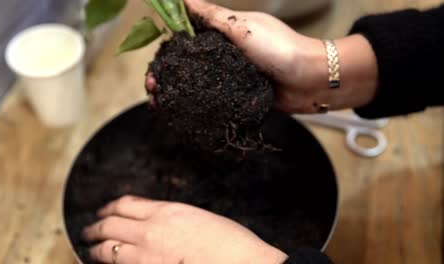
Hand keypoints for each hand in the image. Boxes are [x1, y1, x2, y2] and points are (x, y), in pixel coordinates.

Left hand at [84, 195, 287, 263]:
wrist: (241, 263)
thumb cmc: (229, 243)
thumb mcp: (199, 218)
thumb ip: (172, 218)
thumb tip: (157, 221)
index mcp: (167, 211)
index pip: (126, 204)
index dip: (109, 207)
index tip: (104, 211)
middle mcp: (151, 230)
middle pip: (110, 224)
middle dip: (95, 227)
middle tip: (88, 230)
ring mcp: (146, 255)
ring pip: (107, 249)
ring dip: (95, 249)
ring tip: (90, 250)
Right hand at [147, 0, 377, 112]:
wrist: (312, 81)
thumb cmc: (281, 49)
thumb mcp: (243, 28)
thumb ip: (212, 16)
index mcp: (224, 34)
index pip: (187, 39)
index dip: (168, 50)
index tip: (154, 63)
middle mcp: (225, 55)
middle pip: (189, 65)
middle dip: (168, 75)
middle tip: (153, 88)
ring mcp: (231, 77)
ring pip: (198, 84)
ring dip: (178, 92)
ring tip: (162, 103)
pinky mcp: (239, 96)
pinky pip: (215, 99)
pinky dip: (198, 105)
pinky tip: (183, 113)